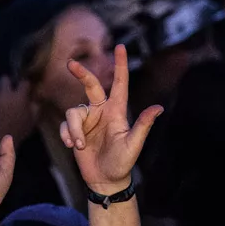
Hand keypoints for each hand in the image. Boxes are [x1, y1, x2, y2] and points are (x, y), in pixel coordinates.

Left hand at [0, 76, 37, 151]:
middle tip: (11, 88)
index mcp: (19, 97)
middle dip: (8, 82)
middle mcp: (4, 94)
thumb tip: (37, 99)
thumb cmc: (17, 132)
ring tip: (2, 102)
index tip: (27, 87)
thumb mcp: (32, 122)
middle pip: (5, 79)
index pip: (24, 82)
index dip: (26, 84)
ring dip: (0, 93)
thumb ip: (36, 108)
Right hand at [59, 45, 162, 194]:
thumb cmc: (123, 163)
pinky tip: (73, 147)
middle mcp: (102, 112)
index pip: (119, 84)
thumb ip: (143, 125)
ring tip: (79, 146)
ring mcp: (88, 121)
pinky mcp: (75, 131)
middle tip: (70, 63)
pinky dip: (68, 135)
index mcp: (117, 111)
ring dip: (74, 130)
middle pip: (90, 86)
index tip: (120, 46)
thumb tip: (159, 108)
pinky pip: (65, 126)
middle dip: (81, 73)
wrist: (106, 179)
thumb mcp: (134, 144)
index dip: (120, 65)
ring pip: (73, 113)